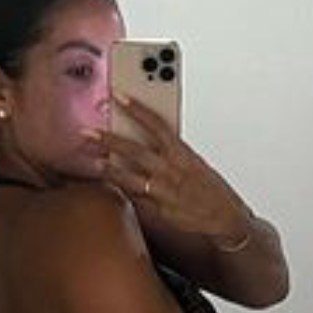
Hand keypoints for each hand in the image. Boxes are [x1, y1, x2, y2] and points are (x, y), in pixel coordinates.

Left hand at [83, 93, 251, 241]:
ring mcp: (163, 191)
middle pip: (135, 151)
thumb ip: (171, 151)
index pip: (157, 124)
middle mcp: (171, 171)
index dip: (137, 108)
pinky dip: (121, 190)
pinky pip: (135, 198)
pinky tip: (107, 184)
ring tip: (92, 160)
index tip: (118, 95)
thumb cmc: (209, 187)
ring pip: (129, 177)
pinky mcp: (159, 210)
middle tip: (88, 132)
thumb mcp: (193, 162)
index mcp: (182, 153)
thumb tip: (148, 138)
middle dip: (109, 140)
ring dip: (108, 168)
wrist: (224, 217)